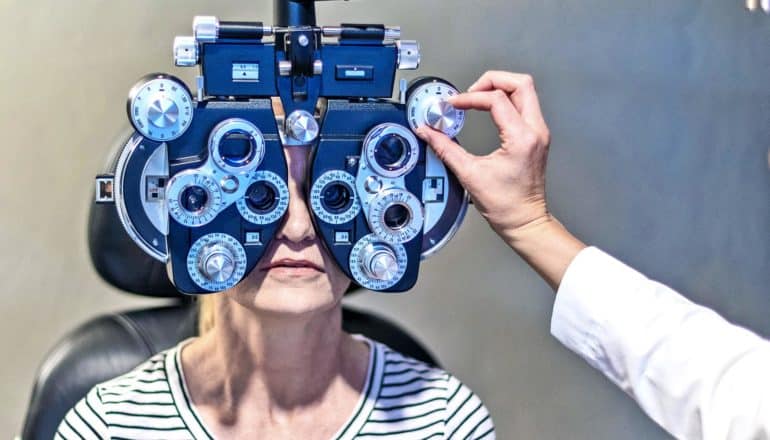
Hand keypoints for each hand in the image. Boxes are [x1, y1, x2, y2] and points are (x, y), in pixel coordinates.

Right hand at [415, 71, 551, 243]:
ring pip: (525, 91)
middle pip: (520, 83)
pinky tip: (487, 110)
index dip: (470, 98)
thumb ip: (446, 148)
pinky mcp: (536, 137)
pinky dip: (505, 101)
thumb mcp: (469, 174)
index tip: (454, 105)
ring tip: (476, 99)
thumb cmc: (506, 205)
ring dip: (499, 89)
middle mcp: (535, 131)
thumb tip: (428, 132)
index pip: (496, 99)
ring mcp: (539, 133)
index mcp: (521, 138)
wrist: (525, 221)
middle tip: (469, 92)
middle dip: (491, 81)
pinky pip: (524, 105)